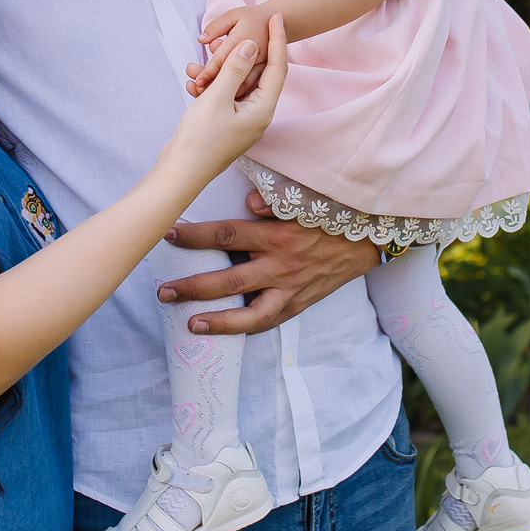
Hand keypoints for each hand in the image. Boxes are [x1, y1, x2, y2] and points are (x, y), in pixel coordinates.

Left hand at [158, 188, 379, 334]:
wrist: (366, 238)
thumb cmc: (328, 213)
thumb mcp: (302, 198)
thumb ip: (273, 200)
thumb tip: (248, 202)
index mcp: (277, 235)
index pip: (226, 235)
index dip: (194, 236)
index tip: (168, 233)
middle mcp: (281, 265)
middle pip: (228, 280)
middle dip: (192, 286)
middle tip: (163, 290)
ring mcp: (290, 289)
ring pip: (248, 313)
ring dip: (216, 320)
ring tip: (189, 323)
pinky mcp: (299, 304)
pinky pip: (269, 322)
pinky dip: (245, 329)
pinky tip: (224, 331)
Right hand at [163, 14, 287, 174]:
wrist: (179, 173)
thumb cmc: (200, 139)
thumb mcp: (217, 98)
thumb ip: (235, 69)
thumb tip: (251, 45)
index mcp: (262, 110)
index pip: (277, 68)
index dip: (278, 40)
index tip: (276, 17)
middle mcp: (256, 115)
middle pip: (256, 75)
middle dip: (240, 55)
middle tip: (232, 34)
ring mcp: (240, 121)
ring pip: (234, 86)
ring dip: (218, 72)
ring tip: (198, 63)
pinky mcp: (224, 125)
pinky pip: (222, 98)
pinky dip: (209, 87)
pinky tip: (192, 82)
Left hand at [185, 6, 268, 96]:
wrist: (280, 23)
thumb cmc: (252, 18)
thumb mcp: (233, 15)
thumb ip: (216, 27)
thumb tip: (201, 40)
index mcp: (245, 38)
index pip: (223, 58)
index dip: (208, 71)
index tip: (196, 81)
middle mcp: (256, 55)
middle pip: (233, 76)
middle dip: (215, 85)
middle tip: (199, 91)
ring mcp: (263, 66)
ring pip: (243, 86)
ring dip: (226, 93)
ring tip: (208, 96)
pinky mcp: (267, 73)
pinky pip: (252, 88)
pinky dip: (238, 95)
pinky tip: (224, 99)